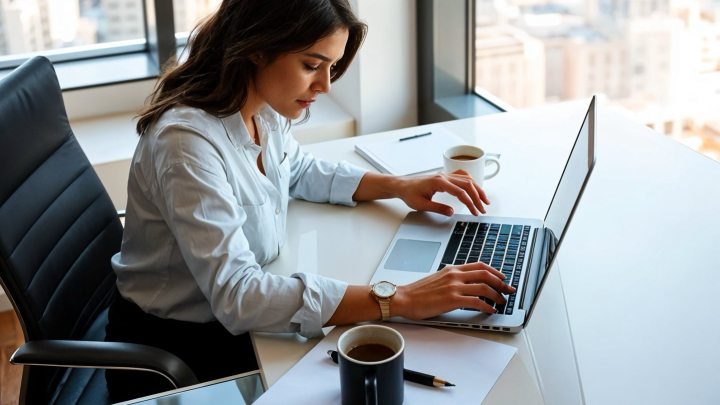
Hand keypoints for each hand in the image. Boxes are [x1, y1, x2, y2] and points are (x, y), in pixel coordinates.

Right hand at [391, 262, 515, 318]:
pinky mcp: (452, 299)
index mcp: (452, 269)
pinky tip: (490, 310)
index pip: (479, 266)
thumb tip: (465, 285)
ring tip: (502, 302)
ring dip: (497, 295)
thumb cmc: (418, 292)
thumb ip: (452, 278)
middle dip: (501, 283)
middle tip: (508, 290)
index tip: (502, 278)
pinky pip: (476, 302)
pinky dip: (487, 306)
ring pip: (484, 287)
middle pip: (485, 274)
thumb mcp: (438, 279)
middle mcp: (455, 275)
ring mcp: (454, 286)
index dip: (495, 271)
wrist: (404, 298)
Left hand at [396, 170, 489, 215]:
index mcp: (439, 182)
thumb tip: (451, 212)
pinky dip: (471, 182)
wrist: (402, 185)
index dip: (470, 203)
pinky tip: (475, 188)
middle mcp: (444, 176)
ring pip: (467, 179)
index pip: (460, 192)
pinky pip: (462, 176)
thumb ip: (437, 208)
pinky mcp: (445, 176)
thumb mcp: (421, 205)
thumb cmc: (410, 194)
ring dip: (477, 189)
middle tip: (483, 209)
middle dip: (478, 197)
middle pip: (468, 184)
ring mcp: (446, 175)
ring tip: (484, 200)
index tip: (475, 212)